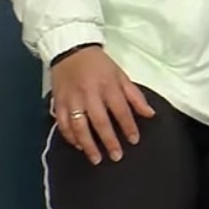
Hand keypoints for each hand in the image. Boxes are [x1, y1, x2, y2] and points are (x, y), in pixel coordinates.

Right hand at [49, 45, 154, 162]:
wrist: (71, 50)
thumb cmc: (99, 64)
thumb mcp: (121, 75)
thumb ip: (135, 96)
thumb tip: (150, 114)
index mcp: (108, 85)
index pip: (120, 109)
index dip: (128, 126)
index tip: (134, 140)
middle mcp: (89, 94)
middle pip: (100, 121)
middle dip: (109, 141)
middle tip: (116, 156)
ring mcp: (72, 99)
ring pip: (79, 126)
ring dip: (88, 144)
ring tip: (96, 158)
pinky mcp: (58, 102)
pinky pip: (62, 123)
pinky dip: (70, 136)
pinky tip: (78, 145)